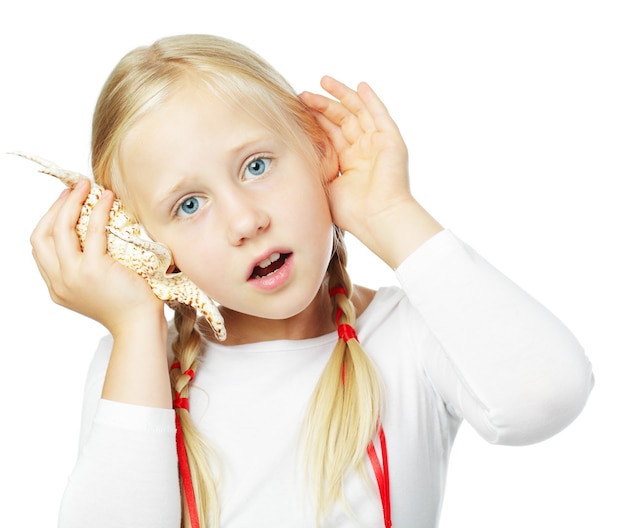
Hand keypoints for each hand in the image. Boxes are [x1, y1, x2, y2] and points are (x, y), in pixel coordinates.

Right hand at [30, 179, 164, 334]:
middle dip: (56, 207)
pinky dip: (98, 210)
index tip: (65, 204)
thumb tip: (93, 232)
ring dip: (71, 203)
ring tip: (86, 186)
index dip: (49, 220)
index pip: (40, 247)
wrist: (140, 326)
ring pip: (60, 229)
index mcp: (57, 287)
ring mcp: (73, 276)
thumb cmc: (128, 306)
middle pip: (42, 235)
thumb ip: (86, 267)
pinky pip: (93, 231)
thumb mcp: (96, 287)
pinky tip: (108, 198)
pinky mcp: (94, 270)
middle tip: (73, 189)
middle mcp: (59, 282)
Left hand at [300, 77, 442, 267]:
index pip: (330, 134)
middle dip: (323, 106)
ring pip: (359, 112)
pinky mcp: (391, 141)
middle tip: (303, 94)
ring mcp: (378, 145)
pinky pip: (380, 114)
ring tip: (324, 81)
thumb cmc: (352, 211)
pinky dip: (371, 100)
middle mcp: (364, 151)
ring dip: (343, 96)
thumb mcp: (325, 185)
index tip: (297, 109)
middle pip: (342, 120)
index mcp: (349, 163)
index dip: (315, 120)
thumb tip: (296, 154)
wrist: (377, 218)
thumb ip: (316, 167)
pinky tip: (360, 86)